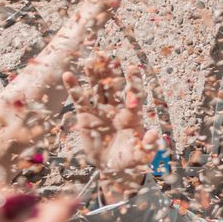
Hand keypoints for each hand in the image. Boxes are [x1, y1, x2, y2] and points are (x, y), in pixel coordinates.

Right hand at [66, 57, 158, 204]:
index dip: (133, 81)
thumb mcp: (141, 156)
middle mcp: (117, 108)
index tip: (132, 67)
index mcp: (132, 115)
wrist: (112, 167)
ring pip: (97, 88)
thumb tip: (154, 133)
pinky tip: (67, 74)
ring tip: (90, 59)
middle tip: (106, 54)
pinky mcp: (86, 116)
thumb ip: (148, 145)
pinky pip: (80, 99)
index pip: (133, 94)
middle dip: (110, 71)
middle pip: (113, 86)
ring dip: (93, 74)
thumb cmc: (131, 160)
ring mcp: (101, 110)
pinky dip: (74, 87)